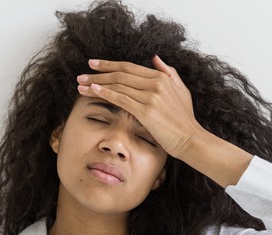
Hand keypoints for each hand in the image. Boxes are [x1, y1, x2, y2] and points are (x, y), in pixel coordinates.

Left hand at [76, 56, 206, 158]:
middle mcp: (156, 83)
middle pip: (120, 74)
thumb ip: (169, 73)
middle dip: (98, 74)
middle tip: (81, 75)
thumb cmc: (185, 120)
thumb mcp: (181, 90)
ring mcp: (151, 96)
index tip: (94, 64)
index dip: (109, 65)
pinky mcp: (146, 111)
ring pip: (117, 86)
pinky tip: (92, 91)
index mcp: (162, 77)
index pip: (129, 67)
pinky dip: (105, 94)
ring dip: (96, 85)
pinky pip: (121, 99)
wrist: (191, 139)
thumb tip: (155, 58)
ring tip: (81, 85)